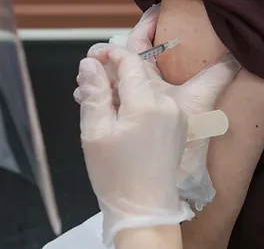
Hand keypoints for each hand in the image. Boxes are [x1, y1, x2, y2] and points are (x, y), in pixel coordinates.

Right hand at [74, 45, 237, 244]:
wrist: (145, 210)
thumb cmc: (116, 175)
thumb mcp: (95, 132)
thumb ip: (93, 92)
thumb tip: (89, 63)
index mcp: (147, 103)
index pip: (130, 61)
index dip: (109, 53)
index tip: (91, 57)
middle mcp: (167, 104)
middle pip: (137, 74)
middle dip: (111, 74)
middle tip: (86, 85)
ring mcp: (176, 115)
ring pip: (144, 89)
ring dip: (121, 89)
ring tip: (95, 103)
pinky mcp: (177, 126)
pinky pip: (154, 103)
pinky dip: (134, 102)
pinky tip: (115, 114)